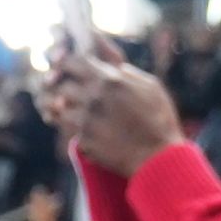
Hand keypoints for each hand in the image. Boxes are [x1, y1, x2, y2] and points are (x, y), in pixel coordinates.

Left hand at [44, 54, 183, 177]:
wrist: (158, 158)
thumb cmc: (160, 121)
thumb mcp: (152, 88)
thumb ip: (130, 75)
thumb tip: (116, 69)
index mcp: (110, 80)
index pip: (76, 62)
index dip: (67, 63)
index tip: (67, 67)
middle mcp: (94, 97)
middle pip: (62, 85)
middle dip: (61, 86)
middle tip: (65, 91)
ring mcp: (86, 120)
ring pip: (60, 108)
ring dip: (64, 109)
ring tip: (69, 111)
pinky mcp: (84, 141)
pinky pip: (70, 130)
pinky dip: (75, 129)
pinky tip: (84, 131)